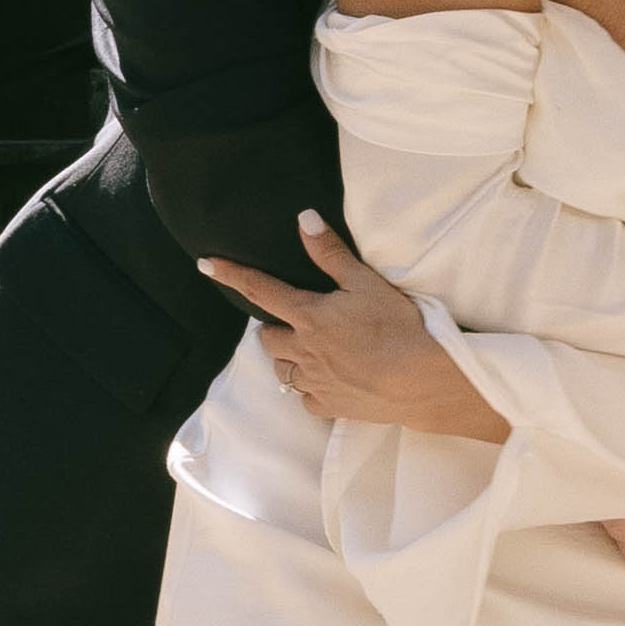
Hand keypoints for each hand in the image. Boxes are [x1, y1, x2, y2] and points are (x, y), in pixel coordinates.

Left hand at [195, 214, 507, 442]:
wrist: (419, 381)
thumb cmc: (395, 326)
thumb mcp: (365, 282)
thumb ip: (331, 253)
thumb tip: (303, 218)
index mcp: (308, 316)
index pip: (260, 290)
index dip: (231, 275)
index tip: (205, 264)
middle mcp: (302, 351)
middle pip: (268, 338)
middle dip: (272, 328)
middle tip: (291, 321)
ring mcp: (313, 383)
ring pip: (283, 371)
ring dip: (289, 359)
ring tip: (309, 352)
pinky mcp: (329, 407)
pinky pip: (306, 398)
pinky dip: (310, 389)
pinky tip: (328, 382)